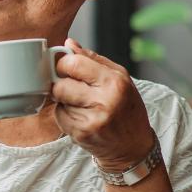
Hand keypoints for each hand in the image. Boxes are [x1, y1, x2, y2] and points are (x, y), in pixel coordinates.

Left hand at [51, 38, 155, 169]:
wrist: (133, 147)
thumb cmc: (126, 108)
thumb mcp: (119, 78)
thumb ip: (93, 59)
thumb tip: (69, 44)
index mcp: (115, 82)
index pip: (74, 63)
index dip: (64, 64)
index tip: (66, 67)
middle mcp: (104, 101)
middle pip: (61, 84)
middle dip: (62, 84)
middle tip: (73, 88)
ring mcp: (92, 120)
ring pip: (59, 101)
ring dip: (65, 101)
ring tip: (83, 105)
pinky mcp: (81, 134)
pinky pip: (60, 116)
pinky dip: (66, 115)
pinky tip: (82, 118)